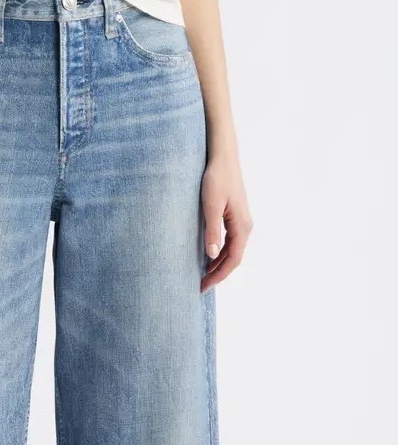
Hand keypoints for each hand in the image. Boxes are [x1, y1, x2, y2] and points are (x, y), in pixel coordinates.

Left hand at [200, 154, 252, 292]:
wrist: (223, 157)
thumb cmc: (216, 178)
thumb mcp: (211, 206)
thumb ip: (212, 231)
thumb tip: (212, 256)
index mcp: (242, 226)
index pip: (233, 260)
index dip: (218, 276)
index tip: (203, 287)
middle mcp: (245, 226)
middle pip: (234, 259)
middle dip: (218, 274)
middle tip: (199, 286)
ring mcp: (242, 222)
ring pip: (232, 251)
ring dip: (218, 265)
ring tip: (202, 276)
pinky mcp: (236, 217)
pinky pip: (230, 242)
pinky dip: (220, 253)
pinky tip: (207, 257)